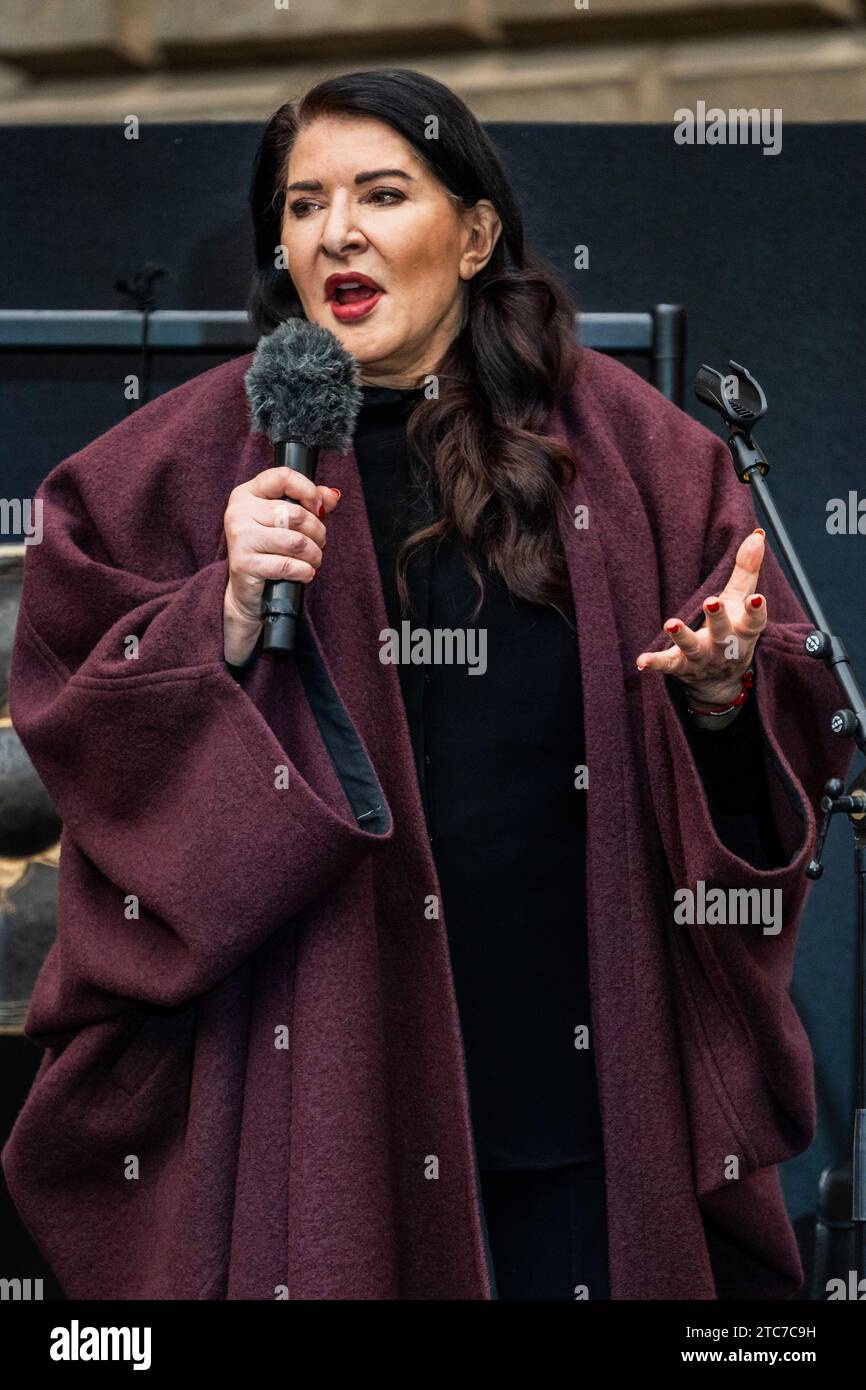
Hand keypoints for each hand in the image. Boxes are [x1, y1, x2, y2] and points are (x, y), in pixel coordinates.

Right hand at [223, 466, 340, 662]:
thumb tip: (332, 495)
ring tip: (313, 560)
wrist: (247, 591)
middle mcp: (239, 511)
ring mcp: (240, 537)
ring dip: (314, 554)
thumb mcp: (287, 521)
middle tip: (319, 543)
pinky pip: (287, 565)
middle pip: (295, 514)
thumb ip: (309, 503)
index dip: (309, 492)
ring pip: (295, 541)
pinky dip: (304, 571)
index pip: (283, 477)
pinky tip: (304, 573)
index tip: (319, 509)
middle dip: (317, 532)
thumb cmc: (268, 551)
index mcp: (247, 493)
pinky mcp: (244, 564)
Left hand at [635, 528, 767, 707]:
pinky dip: (655, 663)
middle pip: (722, 632)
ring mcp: (702, 658)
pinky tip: (641, 660)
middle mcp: (725, 646)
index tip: (758, 598)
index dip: (756, 610)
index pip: (753, 620)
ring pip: (693, 647)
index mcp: (743, 629)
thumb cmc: (732, 629)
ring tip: (670, 623)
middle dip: (717, 618)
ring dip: (682, 636)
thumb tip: (758, 534)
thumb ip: (747, 568)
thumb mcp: (740, 600)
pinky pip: (667, 665)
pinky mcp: (680, 666)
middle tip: (711, 602)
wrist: (720, 680)